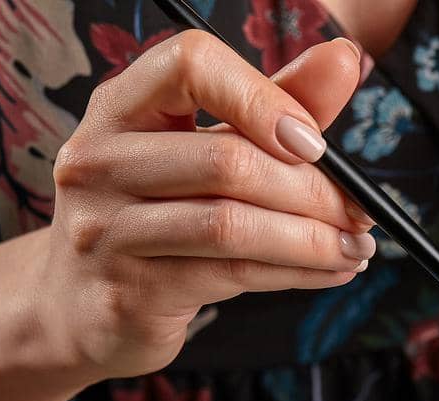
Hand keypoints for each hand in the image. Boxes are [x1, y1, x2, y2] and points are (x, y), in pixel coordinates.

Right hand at [42, 31, 372, 378]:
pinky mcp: (128, 291)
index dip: (262, 97)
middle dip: (314, 191)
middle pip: (228, 161)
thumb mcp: (203, 149)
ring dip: (312, 240)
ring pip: (232, 226)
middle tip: (361, 213)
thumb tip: (343, 57)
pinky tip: (330, 270)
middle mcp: (100, 159)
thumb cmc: (154, 214)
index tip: (316, 140)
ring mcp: (106, 230)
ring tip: (356, 247)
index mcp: (121, 107)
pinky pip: (231, 276)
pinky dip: (295, 273)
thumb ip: (273, 104)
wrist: (77, 305)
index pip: (190, 64)